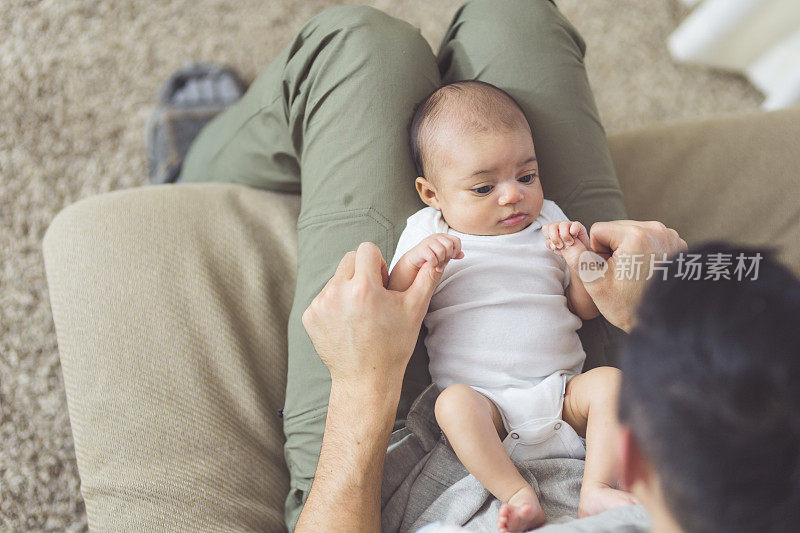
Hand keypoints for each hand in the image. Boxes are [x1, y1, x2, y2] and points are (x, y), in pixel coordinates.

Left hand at [301, 242, 442, 389]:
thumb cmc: (394, 345)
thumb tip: (435, 257)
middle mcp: (337, 292)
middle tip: (373, 297)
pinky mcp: (310, 316)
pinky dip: (335, 304)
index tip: (382, 282)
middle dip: (362, 272)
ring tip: (361, 314)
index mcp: (363, 287)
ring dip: (348, 288)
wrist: (367, 379)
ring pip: (336, 278)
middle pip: (349, 260)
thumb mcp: (415, 310)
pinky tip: (348, 324)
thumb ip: (426, 277)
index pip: (367, 249)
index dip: (378, 262)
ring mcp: (320, 304)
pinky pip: (324, 297)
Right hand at [405, 233, 463, 272]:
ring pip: (441, 251)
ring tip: (439, 265)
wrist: (415, 258)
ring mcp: (428, 242)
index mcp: (442, 236)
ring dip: (441, 261)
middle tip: (444, 263)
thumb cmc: (431, 255)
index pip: (456, 240)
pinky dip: (434, 263)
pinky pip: (432, 257)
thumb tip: (462, 255)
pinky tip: (433, 265)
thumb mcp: (443, 254)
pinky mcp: (422, 249)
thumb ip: (453, 254)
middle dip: (448, 256)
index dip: (457, 250)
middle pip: (449, 245)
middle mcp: (436, 237)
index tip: (452, 257)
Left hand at [543, 220, 589, 266]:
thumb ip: (552, 245)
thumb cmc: (568, 250)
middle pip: (552, 226)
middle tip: (560, 245)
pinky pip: (575, 225)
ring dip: (565, 236)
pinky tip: (574, 237)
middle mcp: (560, 226)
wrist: (581, 253)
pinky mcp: (578, 226)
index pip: (545, 228)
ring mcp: (569, 225)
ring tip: (569, 243)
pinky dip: (573, 231)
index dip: (548, 236)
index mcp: (553, 231)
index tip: (553, 244)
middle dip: (555, 238)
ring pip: (563, 224)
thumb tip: (552, 245)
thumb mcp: (557, 249)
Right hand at [584, 220, 687, 331]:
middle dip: (613, 248)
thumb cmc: (627, 305)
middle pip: (617, 228)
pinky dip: (645, 250)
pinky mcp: (678, 243)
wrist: (663, 321)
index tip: (609, 270)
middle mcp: (656, 230)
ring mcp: (670, 236)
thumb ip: (577, 257)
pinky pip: (649, 238)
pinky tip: (647, 270)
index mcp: (635, 235)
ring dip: (628, 249)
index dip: (597, 252)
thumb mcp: (595, 282)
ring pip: (632, 232)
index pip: (599, 230)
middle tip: (622, 274)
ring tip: (635, 273)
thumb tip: (565, 240)